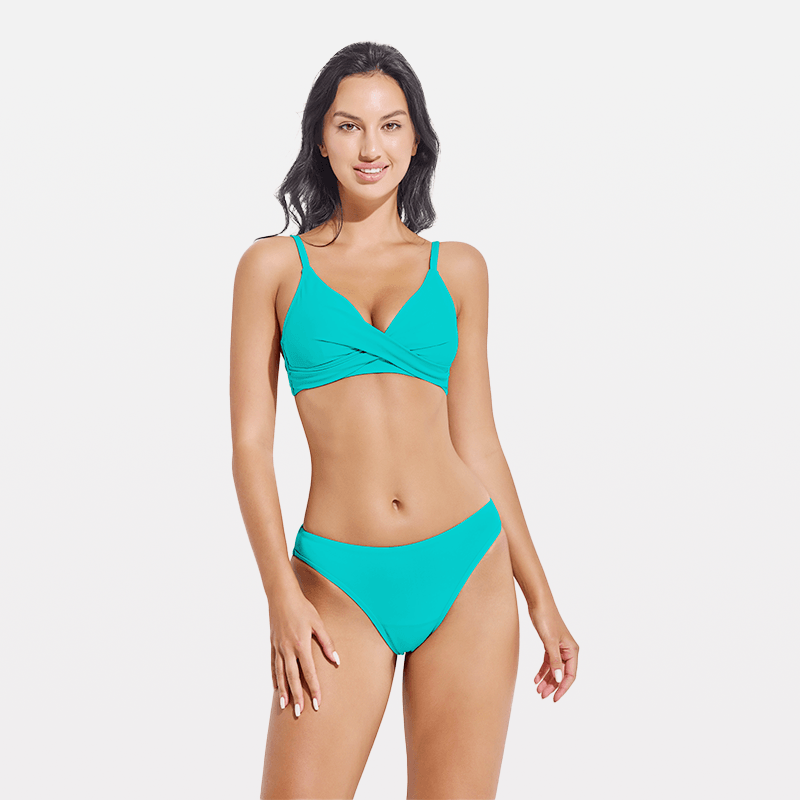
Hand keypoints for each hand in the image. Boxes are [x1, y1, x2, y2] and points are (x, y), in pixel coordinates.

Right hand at [268, 586, 339, 716]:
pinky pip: (273, 665)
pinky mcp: (273, 645)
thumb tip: (337, 661)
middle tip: (299, 713)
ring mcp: (278, 648)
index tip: (317, 704)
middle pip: (293, 678)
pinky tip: (276, 688)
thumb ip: (327, 643)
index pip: (309, 672)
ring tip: (285, 706)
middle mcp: (288, 649)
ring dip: (283, 691)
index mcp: (302, 645)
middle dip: (297, 696)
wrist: (281, 596)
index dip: (314, 689)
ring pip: (280, 674)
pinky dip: (274, 678)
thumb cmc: (303, 608)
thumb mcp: (318, 623)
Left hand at [527, 603, 577, 701]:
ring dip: (547, 680)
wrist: (538, 602)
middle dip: (553, 686)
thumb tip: (559, 679)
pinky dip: (543, 671)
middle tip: (542, 696)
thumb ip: (555, 661)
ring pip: (554, 669)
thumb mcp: (549, 642)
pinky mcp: (550, 644)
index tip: (554, 698)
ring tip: (538, 690)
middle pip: (562, 674)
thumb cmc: (546, 619)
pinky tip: (536, 679)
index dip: (563, 688)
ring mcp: (559, 647)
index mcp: (572, 650)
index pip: (570, 675)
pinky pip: (548, 662)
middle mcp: (568, 650)